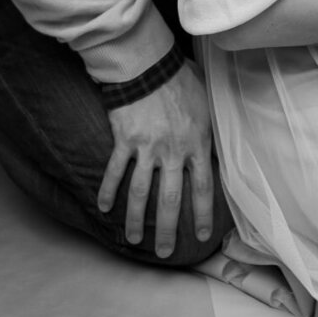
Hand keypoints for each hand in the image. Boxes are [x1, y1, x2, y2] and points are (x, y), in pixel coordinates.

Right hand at [97, 60, 213, 257]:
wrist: (149, 63)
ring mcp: (146, 148)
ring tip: (133, 240)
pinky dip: (107, 191)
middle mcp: (172, 151)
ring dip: (136, 220)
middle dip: (168, 230)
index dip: (203, 213)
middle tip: (165, 253)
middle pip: (170, 200)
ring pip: (140, 194)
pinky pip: (115, 171)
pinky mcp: (124, 140)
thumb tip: (214, 146)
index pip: (203, 187)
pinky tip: (103, 208)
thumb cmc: (181, 78)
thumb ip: (208, 128)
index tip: (203, 235)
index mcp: (197, 143)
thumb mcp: (206, 102)